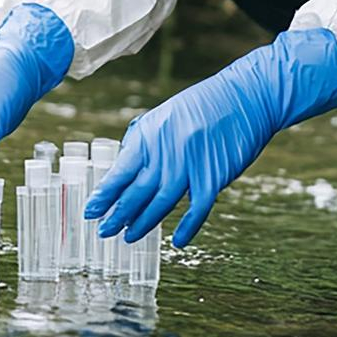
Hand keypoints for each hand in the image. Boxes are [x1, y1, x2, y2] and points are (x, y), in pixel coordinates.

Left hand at [83, 27, 336, 247]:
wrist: (246, 96)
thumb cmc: (205, 103)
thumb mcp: (165, 114)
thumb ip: (145, 139)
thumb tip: (124, 163)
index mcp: (151, 135)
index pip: (120, 171)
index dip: (104, 195)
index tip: (90, 211)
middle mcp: (167, 152)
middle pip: (136, 192)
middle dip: (118, 215)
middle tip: (103, 231)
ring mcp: (191, 165)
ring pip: (161, 203)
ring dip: (143, 223)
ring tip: (129, 237)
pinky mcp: (215, 176)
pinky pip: (198, 208)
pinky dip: (188, 227)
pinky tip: (177, 240)